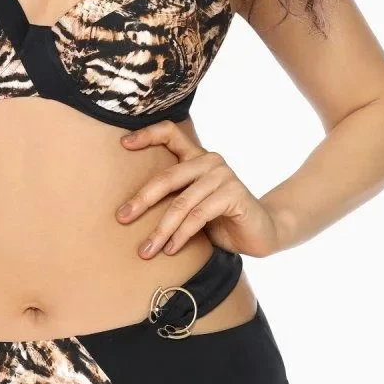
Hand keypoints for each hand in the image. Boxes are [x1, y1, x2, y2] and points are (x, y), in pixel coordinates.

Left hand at [115, 121, 281, 258]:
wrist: (261, 233)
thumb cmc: (220, 220)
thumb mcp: (191, 205)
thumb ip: (172, 197)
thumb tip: (128, 210)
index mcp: (197, 157)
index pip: (170, 133)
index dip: (146, 135)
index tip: (123, 145)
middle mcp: (210, 161)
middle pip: (167, 177)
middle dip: (142, 200)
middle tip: (122, 218)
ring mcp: (223, 175)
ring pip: (181, 203)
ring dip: (161, 230)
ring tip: (146, 250)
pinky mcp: (234, 194)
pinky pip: (198, 216)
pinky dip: (181, 235)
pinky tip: (171, 249)